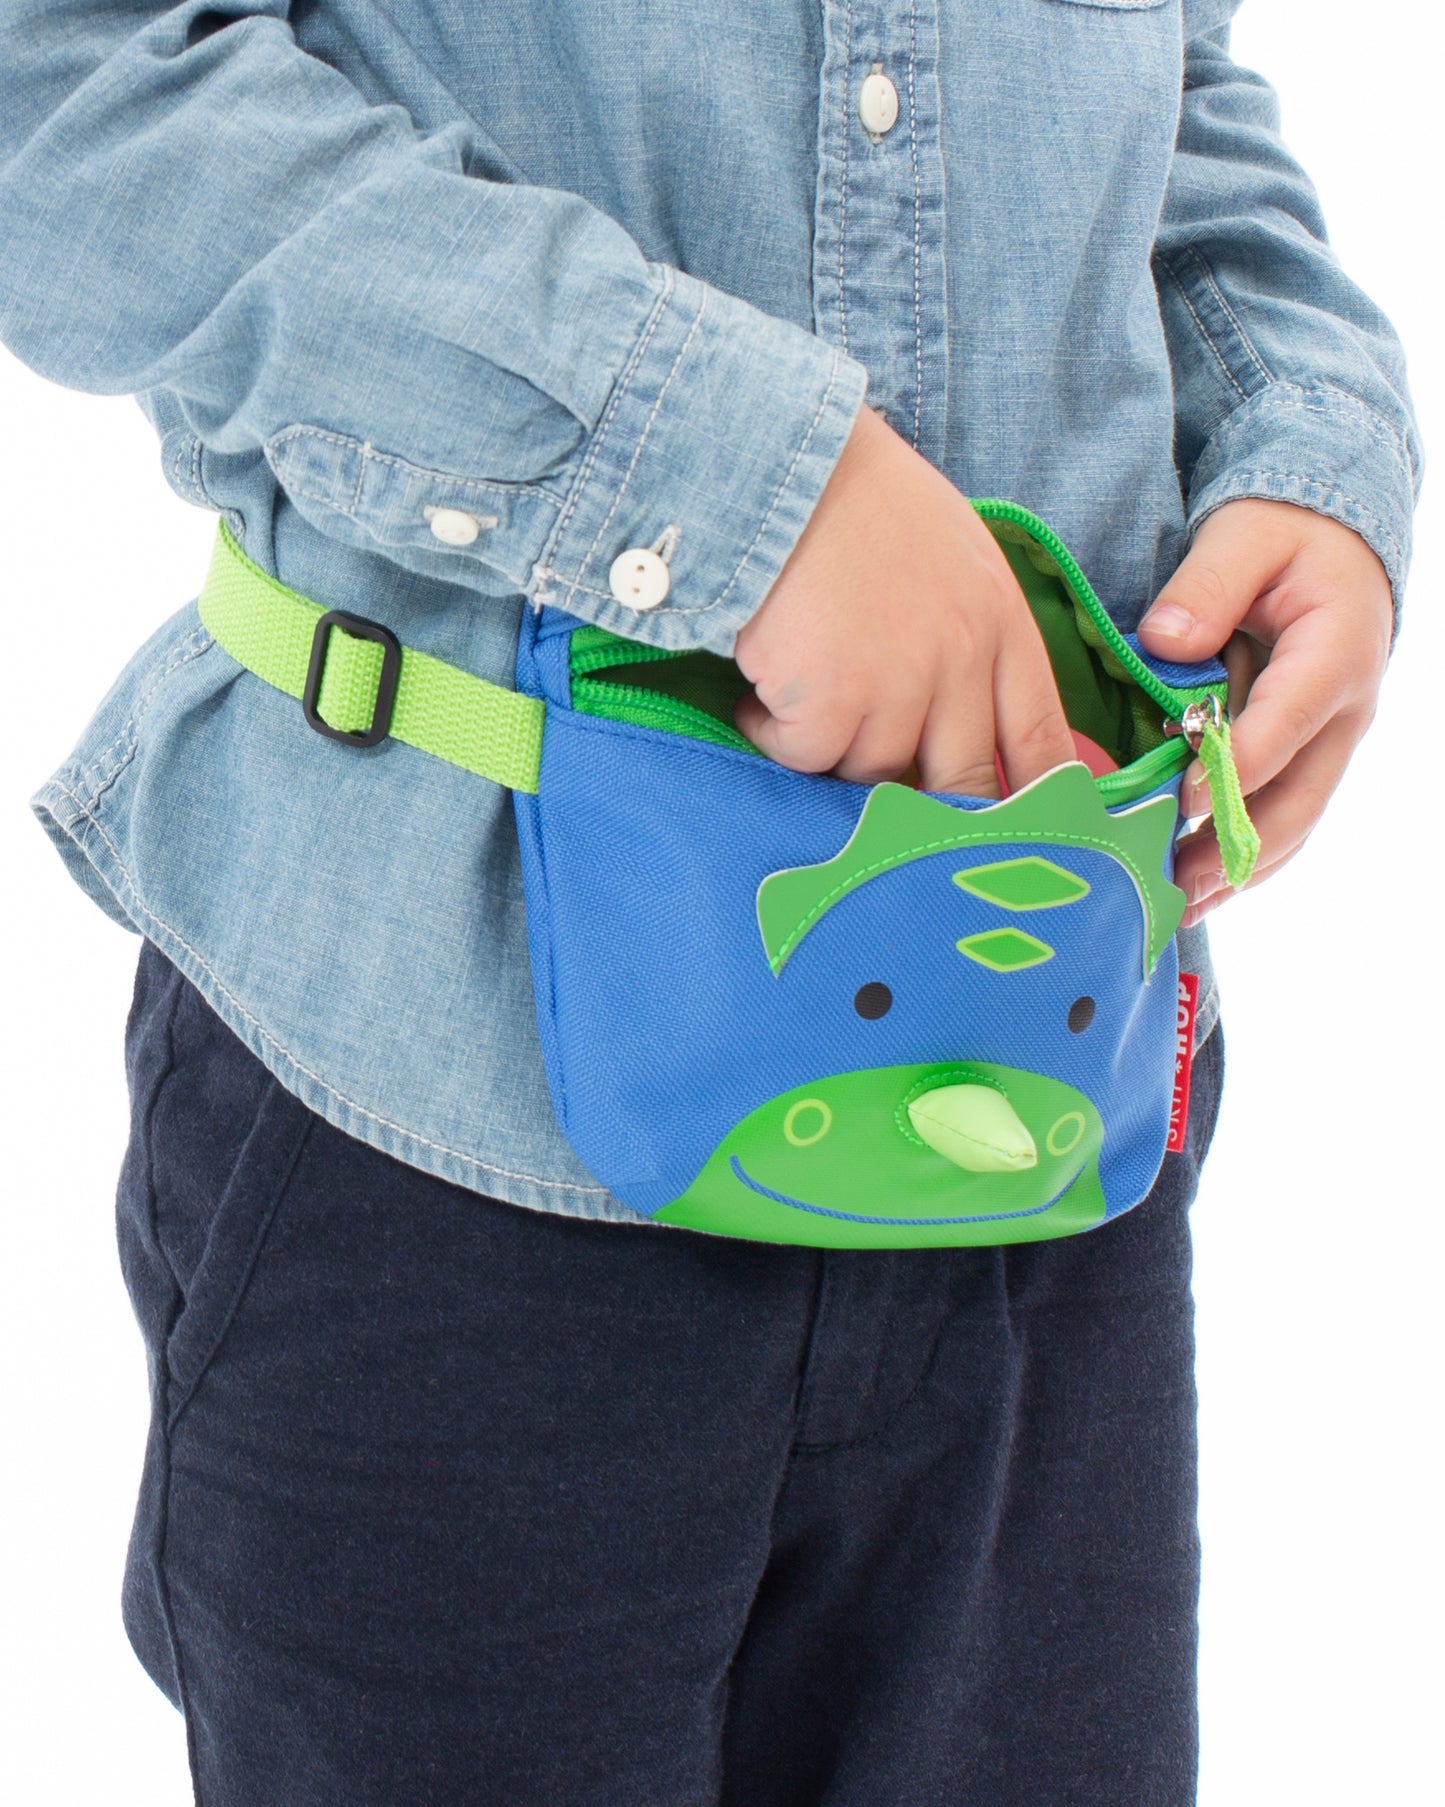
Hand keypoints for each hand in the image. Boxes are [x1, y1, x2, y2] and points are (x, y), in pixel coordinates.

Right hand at [733, 403, 1075, 797]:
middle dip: (932, 808)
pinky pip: (806, 759)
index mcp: (999, 624)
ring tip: (801, 696)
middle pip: (963, 780)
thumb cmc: (857, 499)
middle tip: (897, 818)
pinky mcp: (829, 703)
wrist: (781, 464)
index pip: (1040, 740)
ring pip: (873, 774)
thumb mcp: (951, 554)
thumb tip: (961, 717)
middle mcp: (960, 663)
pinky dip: (775, 737)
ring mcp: (896, 687)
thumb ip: (970, 634)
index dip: (1039, 802)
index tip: (1031, 841)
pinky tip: (761, 695)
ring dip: (832, 750)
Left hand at [1138, 498, 1392, 927]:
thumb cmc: (1285, 540)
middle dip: (1234, 849)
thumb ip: (1208, 585)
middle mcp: (1342, 714)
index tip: (1185, 798)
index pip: (1285, 723)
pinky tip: (1194, 894)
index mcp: (1333, 656)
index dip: (1237, 767)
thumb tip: (1166, 641)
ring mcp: (1328, 746)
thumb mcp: (1246, 537)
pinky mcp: (1306, 762)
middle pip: (1296, 799)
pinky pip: (1281, 823)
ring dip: (1235, 871)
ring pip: (1290, 826)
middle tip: (1173, 887)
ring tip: (1175, 908)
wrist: (1333, 548)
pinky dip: (1240, 862)